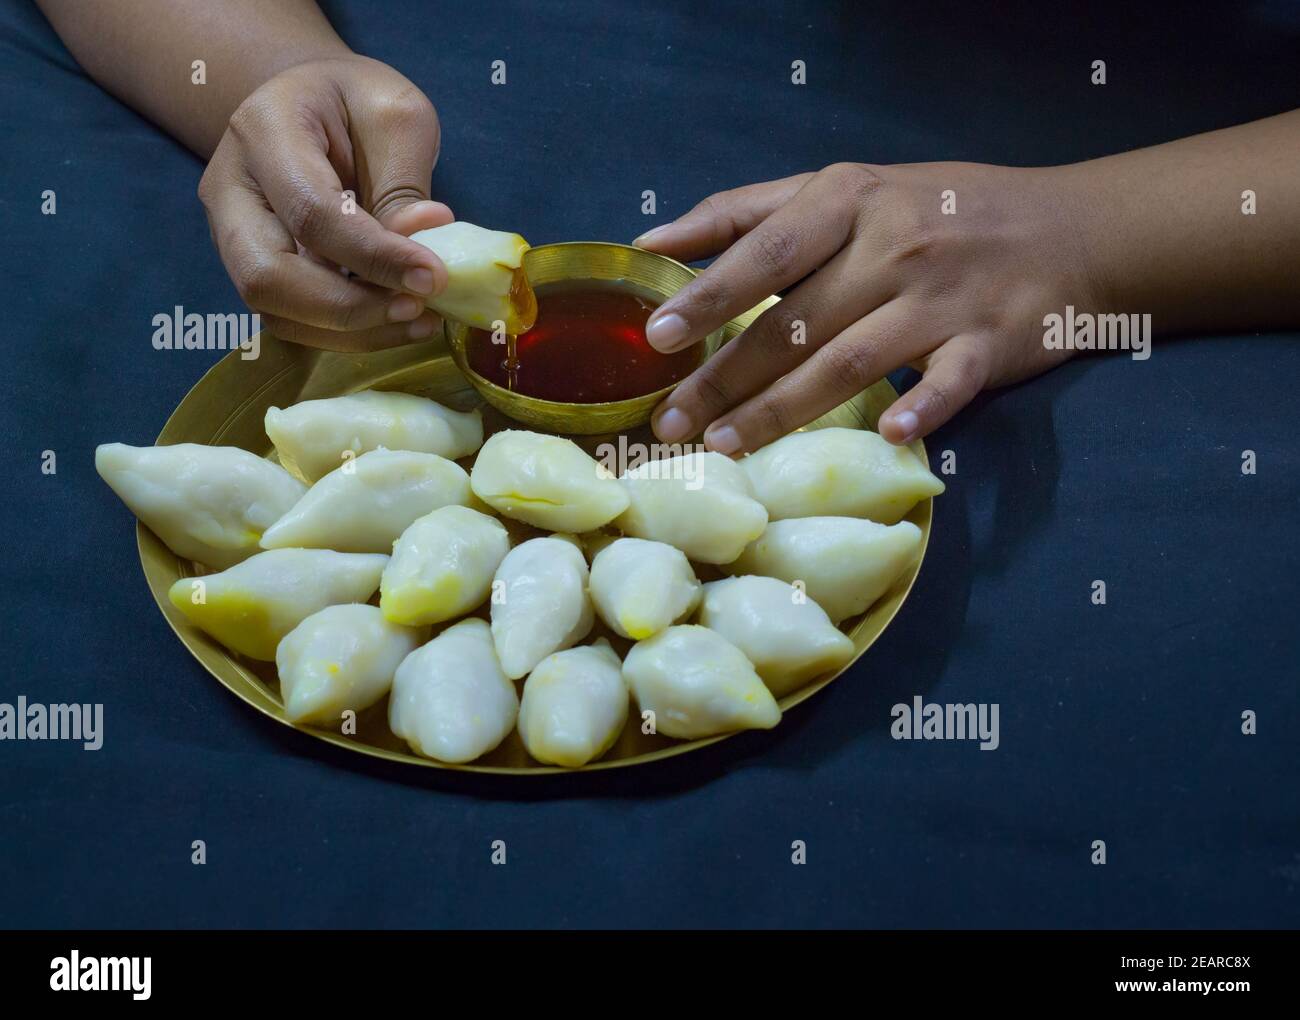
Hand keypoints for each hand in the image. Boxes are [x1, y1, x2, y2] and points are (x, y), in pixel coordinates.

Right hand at [198, 56, 451, 350]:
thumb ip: (403, 184)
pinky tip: (396, 321)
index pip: (311, 214)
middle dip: (350, 309)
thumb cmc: (355, 104)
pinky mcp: (253, 270)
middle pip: (267, 277)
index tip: (434, 277)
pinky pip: (292, 321)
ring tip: (419, 319)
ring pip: (276, 312)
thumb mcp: (395, 116)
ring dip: (353, 331)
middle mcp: (231, 190)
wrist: (311, 104)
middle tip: (420, 308)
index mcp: (263, 131)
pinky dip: (347, 333)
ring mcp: (232, 236)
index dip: (374, 257)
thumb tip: (420, 250)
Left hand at [637, 162, 1103, 450]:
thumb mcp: (849, 188)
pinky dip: (922, 409)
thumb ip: (751, 211)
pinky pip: (949, 382)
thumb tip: (654, 241)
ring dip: (783, 408)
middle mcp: (894, 245)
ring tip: (724, 444)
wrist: (1073, 228)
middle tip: (669, 420)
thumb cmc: (938, 210)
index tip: (657, 338)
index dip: (710, 295)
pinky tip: (889, 436)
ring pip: (850, 361)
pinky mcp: (990, 343)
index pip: (768, 249)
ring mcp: (944, 297)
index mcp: (852, 199)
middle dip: (725, 375)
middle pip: (796, 321)